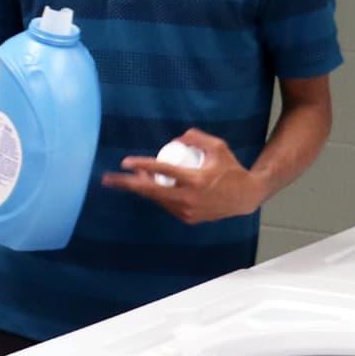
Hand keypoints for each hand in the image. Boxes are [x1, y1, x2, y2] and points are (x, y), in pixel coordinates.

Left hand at [104, 130, 266, 224]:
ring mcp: (187, 211)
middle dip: (127, 185)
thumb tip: (177, 137)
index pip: (163, 171)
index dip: (142, 165)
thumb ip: (196, 137)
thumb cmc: (231, 169)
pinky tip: (149, 187)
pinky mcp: (188, 218)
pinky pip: (167, 205)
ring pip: (157, 199)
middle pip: (151, 191)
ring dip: (141, 189)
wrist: (246, 197)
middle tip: (108, 179)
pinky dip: (158, 196)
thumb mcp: (218, 147)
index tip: (126, 162)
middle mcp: (189, 198)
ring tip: (127, 180)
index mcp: (195, 180)